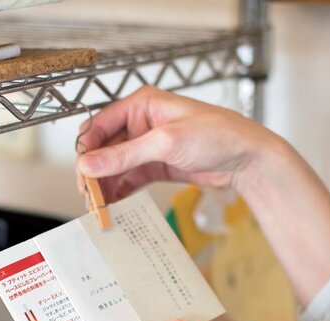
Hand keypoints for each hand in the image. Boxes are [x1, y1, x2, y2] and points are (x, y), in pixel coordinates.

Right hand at [75, 85, 282, 202]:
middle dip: (94, 171)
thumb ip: (125, 155)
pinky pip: (129, 178)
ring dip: (105, 184)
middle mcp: (141, 123)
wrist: (247, 159)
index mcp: (142, 105)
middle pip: (104, 148)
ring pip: (115, 166)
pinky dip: (119, 191)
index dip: (87, 149)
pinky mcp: (156, 165)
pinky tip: (113, 205)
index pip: (100, 125)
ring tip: (99, 205)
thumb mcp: (166, 143)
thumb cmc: (217, 136)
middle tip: (88, 195)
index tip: (82, 173)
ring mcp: (148, 146)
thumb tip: (90, 164)